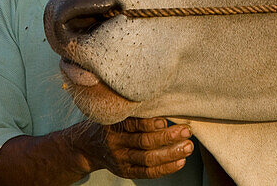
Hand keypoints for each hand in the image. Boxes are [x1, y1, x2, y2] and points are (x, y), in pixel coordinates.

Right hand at [72, 117, 194, 178]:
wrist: (88, 146)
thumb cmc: (111, 124)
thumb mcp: (116, 112)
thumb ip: (136, 110)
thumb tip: (167, 103)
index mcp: (114, 125)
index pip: (133, 124)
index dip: (150, 123)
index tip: (166, 119)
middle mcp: (116, 143)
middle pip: (143, 142)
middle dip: (167, 137)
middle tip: (186, 131)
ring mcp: (120, 160)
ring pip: (148, 159)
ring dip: (171, 153)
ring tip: (188, 147)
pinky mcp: (125, 171)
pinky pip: (148, 172)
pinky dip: (165, 168)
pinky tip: (180, 162)